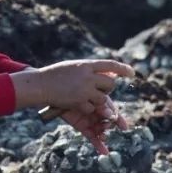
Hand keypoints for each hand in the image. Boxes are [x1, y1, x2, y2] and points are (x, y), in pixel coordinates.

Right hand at [11, 59, 134, 113]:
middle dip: (107, 89)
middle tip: (99, 90)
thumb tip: (108, 74)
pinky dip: (86, 108)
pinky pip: (91, 108)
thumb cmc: (54, 74)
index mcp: (86, 64)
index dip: (122, 69)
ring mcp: (85, 89)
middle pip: (110, 84)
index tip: (132, 73)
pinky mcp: (80, 101)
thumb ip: (89, 70)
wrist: (39, 84)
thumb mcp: (73, 66)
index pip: (110, 65)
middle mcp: (88, 76)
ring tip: (82, 96)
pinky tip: (76, 103)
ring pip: (102, 98)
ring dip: (97, 100)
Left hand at [62, 96, 129, 154]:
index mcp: (101, 102)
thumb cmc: (74, 87)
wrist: (56, 90)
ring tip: (103, 136)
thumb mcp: (90, 93)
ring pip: (100, 130)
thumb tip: (110, 114)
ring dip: (103, 135)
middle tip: (106, 125)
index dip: (119, 120)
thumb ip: (101, 103)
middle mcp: (96, 112)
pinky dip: (98, 145)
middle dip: (108, 125)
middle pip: (107, 122)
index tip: (124, 128)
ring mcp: (90, 120)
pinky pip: (91, 137)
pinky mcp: (82, 127)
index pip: (113, 112)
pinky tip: (104, 152)